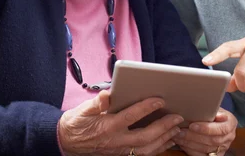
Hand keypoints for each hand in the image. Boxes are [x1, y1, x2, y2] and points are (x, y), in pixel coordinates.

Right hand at [58, 90, 182, 155]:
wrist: (67, 142)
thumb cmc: (76, 123)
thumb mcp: (82, 110)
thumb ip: (96, 102)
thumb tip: (106, 94)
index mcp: (107, 126)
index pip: (130, 117)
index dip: (146, 108)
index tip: (159, 100)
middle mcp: (116, 141)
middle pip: (144, 137)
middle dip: (163, 127)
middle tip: (177, 116)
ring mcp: (120, 151)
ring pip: (147, 149)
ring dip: (164, 139)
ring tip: (177, 128)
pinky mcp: (122, 155)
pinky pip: (143, 154)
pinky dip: (158, 148)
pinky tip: (168, 140)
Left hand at [172, 108, 236, 155]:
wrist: (215, 122)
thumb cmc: (212, 112)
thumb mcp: (213, 107)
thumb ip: (210, 108)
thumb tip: (207, 106)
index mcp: (231, 123)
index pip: (221, 129)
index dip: (206, 128)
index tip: (192, 125)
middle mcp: (229, 137)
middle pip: (212, 140)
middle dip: (194, 136)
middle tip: (180, 131)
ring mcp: (223, 147)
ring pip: (206, 149)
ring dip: (190, 143)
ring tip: (178, 136)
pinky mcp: (215, 155)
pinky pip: (202, 155)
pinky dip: (190, 149)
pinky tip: (182, 143)